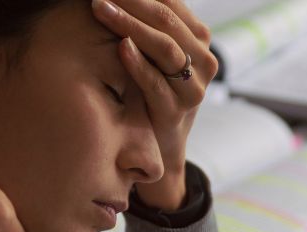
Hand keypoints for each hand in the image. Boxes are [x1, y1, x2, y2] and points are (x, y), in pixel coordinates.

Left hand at [91, 0, 218, 210]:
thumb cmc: (153, 88)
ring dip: (130, 26)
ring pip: (165, 49)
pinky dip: (138, 64)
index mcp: (199, 40)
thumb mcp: (156, 52)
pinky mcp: (177, 112)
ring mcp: (193, 88)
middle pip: (167, 21)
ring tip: (102, 10)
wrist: (162, 142)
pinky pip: (156, 83)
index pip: (171, 4)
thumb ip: (149, 24)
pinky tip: (120, 47)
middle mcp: (204, 61)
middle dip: (131, 2)